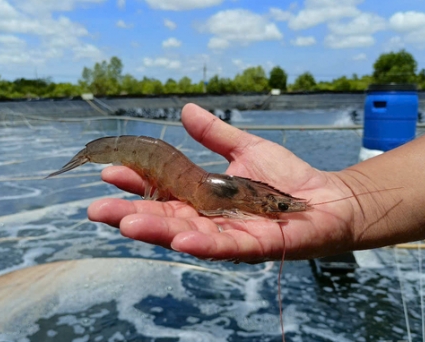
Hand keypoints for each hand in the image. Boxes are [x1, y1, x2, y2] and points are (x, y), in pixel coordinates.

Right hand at [88, 103, 366, 261]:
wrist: (328, 200)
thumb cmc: (287, 179)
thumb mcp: (246, 149)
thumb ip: (215, 134)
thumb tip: (186, 109)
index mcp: (202, 197)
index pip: (162, 191)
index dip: (137, 183)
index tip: (110, 171)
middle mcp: (208, 220)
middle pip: (164, 218)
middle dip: (131, 214)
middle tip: (97, 209)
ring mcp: (228, 236)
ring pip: (185, 235)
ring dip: (156, 231)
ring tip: (125, 223)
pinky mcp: (252, 247)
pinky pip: (224, 248)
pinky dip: (201, 245)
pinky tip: (179, 241)